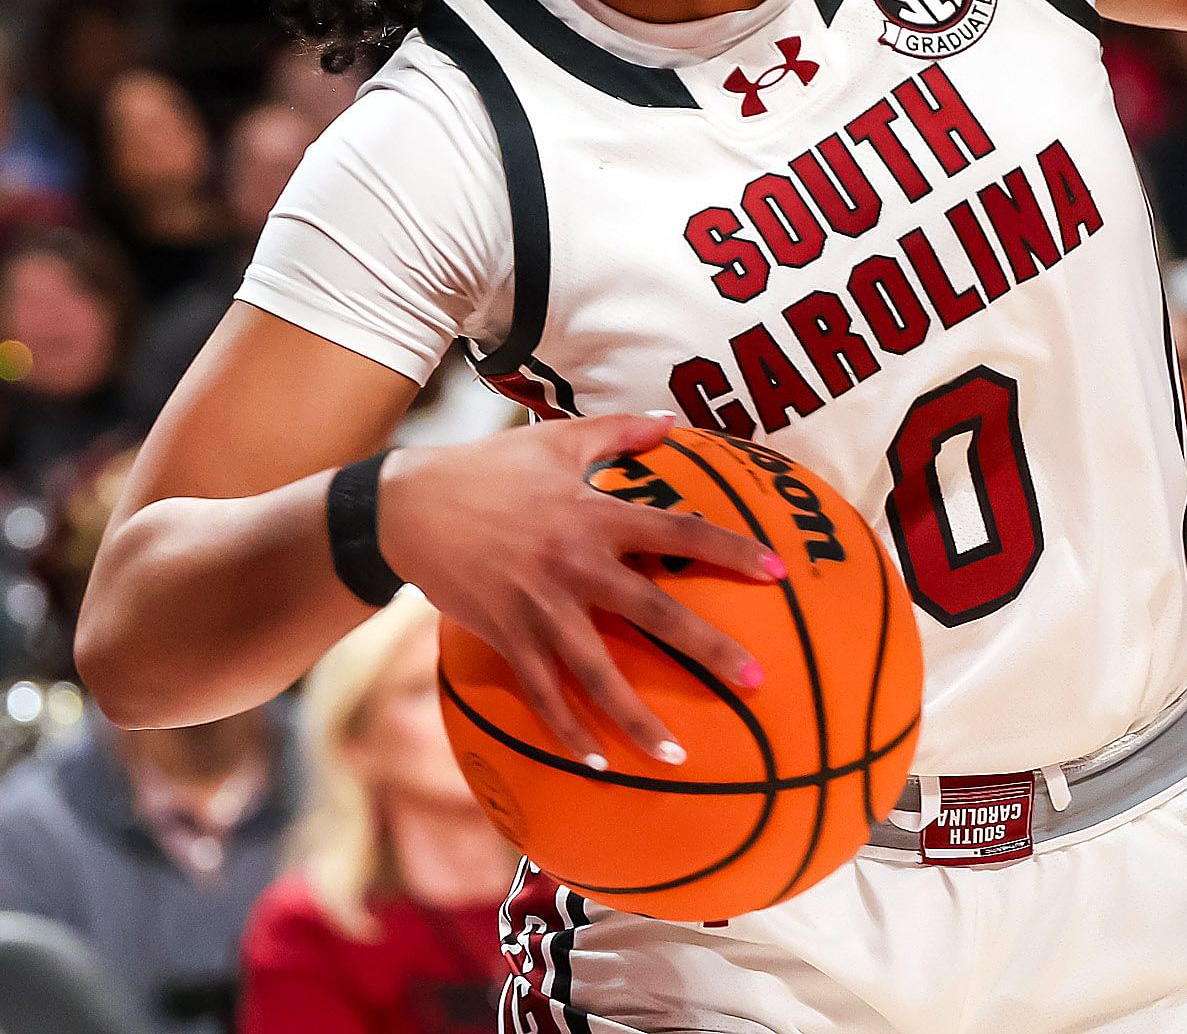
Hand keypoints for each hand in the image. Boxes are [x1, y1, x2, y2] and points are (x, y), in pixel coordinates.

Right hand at [377, 412, 782, 766]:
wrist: (408, 508)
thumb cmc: (490, 470)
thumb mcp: (556, 440)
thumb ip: (619, 432)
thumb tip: (672, 422)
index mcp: (596, 515)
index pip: (678, 533)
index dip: (729, 550)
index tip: (778, 571)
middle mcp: (575, 565)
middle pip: (654, 613)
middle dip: (707, 650)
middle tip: (754, 683)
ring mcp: (539, 607)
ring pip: (598, 673)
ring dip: (638, 718)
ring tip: (679, 757)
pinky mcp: (506, 637)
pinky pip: (543, 694)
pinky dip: (567, 732)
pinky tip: (598, 765)